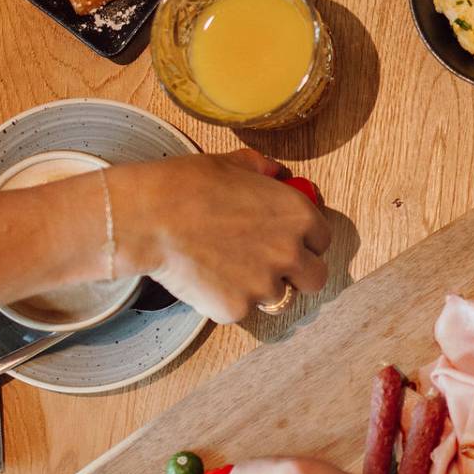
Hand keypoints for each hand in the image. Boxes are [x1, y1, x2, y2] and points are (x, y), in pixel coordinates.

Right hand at [110, 148, 333, 324]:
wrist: (150, 218)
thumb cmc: (188, 185)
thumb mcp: (234, 164)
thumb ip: (263, 170)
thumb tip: (276, 173)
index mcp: (298, 216)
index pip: (323, 240)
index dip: (305, 241)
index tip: (288, 241)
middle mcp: (290, 252)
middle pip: (315, 278)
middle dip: (297, 274)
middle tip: (269, 267)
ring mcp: (265, 285)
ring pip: (276, 297)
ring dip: (258, 288)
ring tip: (224, 267)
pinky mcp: (236, 309)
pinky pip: (239, 310)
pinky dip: (225, 300)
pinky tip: (203, 278)